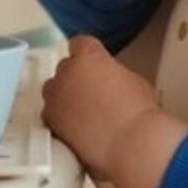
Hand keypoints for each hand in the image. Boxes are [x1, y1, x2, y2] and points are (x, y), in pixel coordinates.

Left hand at [41, 35, 161, 182]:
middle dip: (76, 78)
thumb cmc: (138, 114)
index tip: (91, 64)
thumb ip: (113, 73)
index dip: (87, 55)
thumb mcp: (133, 80)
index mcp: (89, 55)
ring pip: (54, 90)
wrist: (130, 142)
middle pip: (65, 67)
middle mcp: (67, 72)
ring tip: (85, 112)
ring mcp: (55, 95)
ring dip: (65, 97)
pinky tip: (78, 127)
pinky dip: (60, 119)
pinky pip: (50, 113)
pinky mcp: (50, 119)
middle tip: (93, 94)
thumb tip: (109, 81)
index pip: (79, 44)